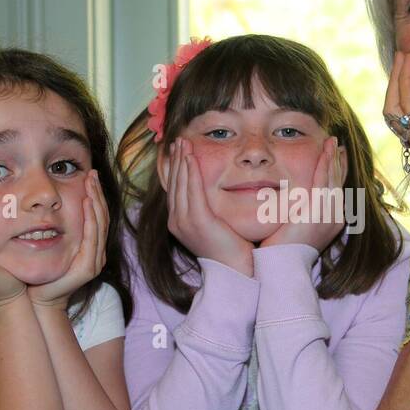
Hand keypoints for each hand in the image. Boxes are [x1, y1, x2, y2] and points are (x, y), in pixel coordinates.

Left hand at [27, 169, 107, 311]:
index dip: (95, 195)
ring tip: (91, 184)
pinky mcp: (88, 267)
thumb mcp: (48, 245)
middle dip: (97, 193)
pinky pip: (92, 238)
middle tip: (92, 174)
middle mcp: (96, 252)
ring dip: (96, 202)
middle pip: (102, 217)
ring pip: (100, 224)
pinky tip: (87, 204)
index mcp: (89, 247)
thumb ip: (52, 228)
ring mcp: (94, 260)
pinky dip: (91, 219)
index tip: (89, 175)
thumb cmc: (39, 273)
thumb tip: (44, 204)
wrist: (38, 300)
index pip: (96, 216)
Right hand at [164, 138, 253, 273]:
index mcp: (179, 221)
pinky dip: (191, 172)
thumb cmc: (230, 248)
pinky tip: (191, 158)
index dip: (175, 168)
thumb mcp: (214, 224)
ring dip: (181, 160)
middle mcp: (176, 221)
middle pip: (174, 183)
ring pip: (181, 184)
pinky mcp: (198, 221)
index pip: (174, 189)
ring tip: (183, 142)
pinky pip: (193, 191)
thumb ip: (208, 208)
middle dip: (175, 159)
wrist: (235, 269)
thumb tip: (212, 192)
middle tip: (178, 140)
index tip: (177, 150)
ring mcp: (184, 222)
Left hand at [259, 135, 344, 251]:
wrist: (282, 265)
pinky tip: (325, 150)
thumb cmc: (283, 250)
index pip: (337, 190)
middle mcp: (335, 216)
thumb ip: (301, 213)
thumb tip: (295, 203)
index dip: (337, 172)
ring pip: (332, 178)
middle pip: (338, 181)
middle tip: (337, 144)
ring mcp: (328, 212)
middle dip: (338, 161)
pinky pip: (323, 179)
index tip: (337, 157)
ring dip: (332, 157)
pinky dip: (325, 163)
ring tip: (332, 141)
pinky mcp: (317, 208)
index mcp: (332, 221)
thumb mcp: (297, 229)